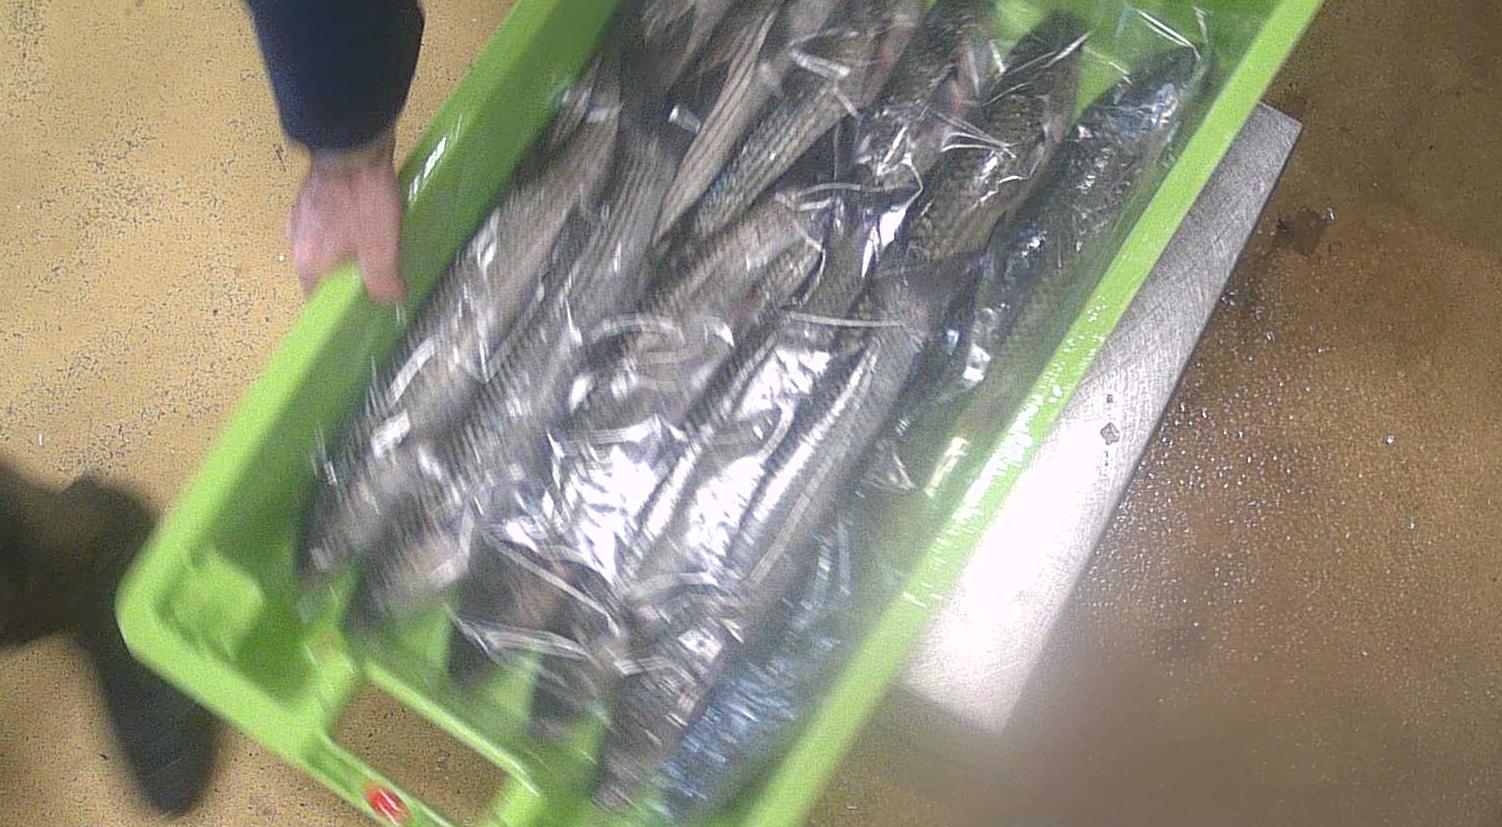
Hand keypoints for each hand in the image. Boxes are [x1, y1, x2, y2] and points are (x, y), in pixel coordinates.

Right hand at [288, 130, 405, 303]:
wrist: (353, 143)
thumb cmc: (363, 200)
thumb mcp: (381, 248)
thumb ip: (383, 281)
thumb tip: (389, 300)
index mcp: (307, 260)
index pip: (316, 296)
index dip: (340, 302)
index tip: (362, 300)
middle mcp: (295, 238)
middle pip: (320, 268)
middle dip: (345, 273)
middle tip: (376, 269)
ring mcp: (300, 212)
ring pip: (322, 242)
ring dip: (345, 246)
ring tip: (374, 241)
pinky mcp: (310, 191)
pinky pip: (325, 219)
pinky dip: (342, 224)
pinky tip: (364, 216)